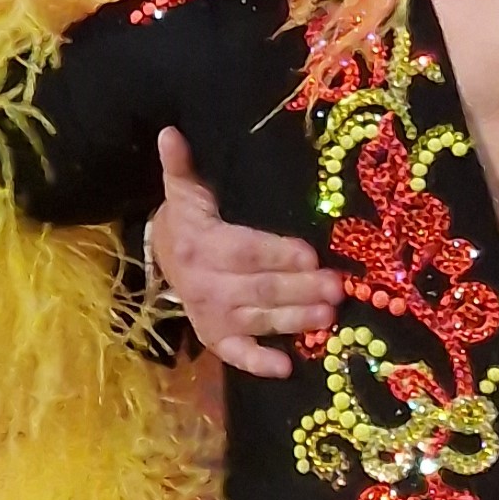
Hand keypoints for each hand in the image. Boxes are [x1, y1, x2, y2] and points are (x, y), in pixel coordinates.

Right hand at [151, 126, 341, 379]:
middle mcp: (204, 284)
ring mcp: (210, 315)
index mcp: (200, 244)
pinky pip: (236, 355)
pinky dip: (258, 363)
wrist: (161, 256)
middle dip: (300, 289)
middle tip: (337, 288)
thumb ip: (181, 165)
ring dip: (294, 320)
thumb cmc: (189, 219)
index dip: (277, 255)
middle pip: (258, 288)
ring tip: (329, 316)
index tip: (311, 256)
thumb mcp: (183, 190)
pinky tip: (287, 367)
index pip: (245, 251)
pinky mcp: (215, 338)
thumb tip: (170, 132)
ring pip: (258, 319)